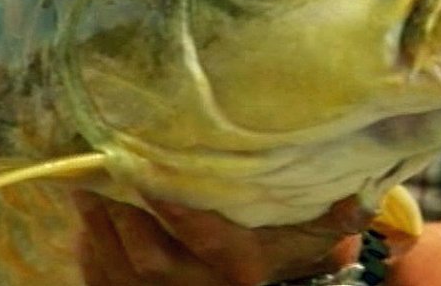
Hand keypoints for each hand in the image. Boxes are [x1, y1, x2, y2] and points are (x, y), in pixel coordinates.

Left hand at [73, 190, 371, 285]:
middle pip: (151, 260)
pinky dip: (93, 261)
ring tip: (83, 196)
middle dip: (118, 219)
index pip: (203, 235)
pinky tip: (87, 231)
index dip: (170, 203)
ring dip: (98, 235)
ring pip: (123, 277)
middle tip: (94, 178)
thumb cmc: (298, 250)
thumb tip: (357, 189)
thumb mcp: (320, 230)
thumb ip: (333, 209)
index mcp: (245, 266)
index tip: (142, 166)